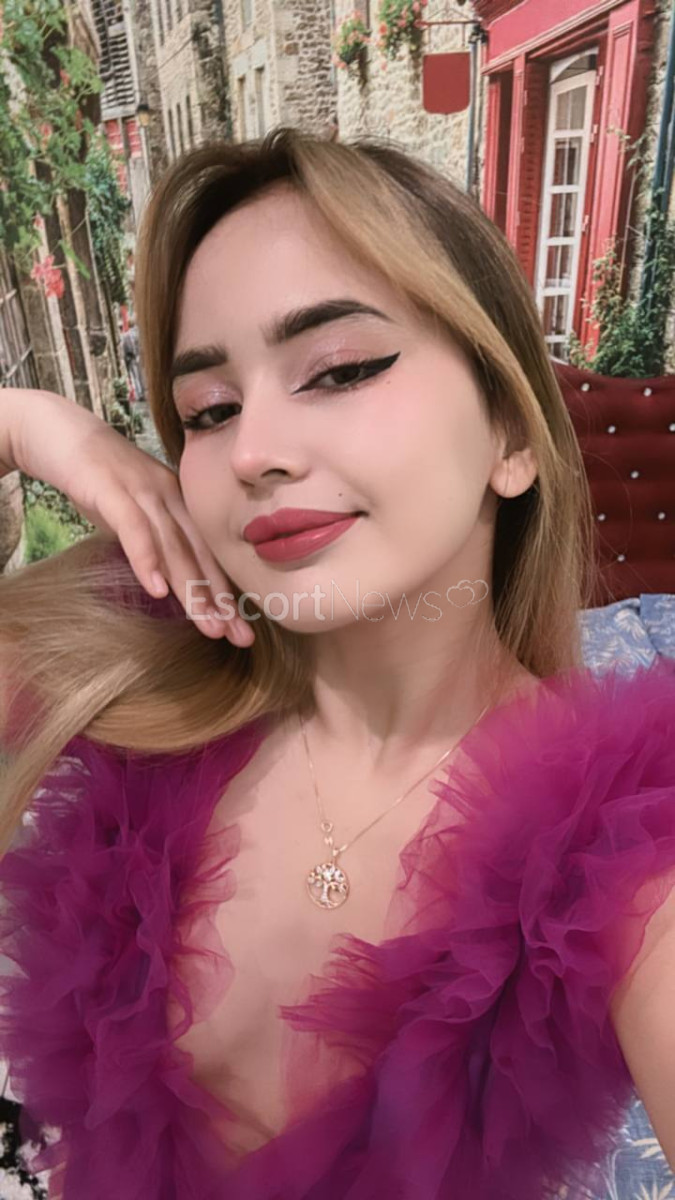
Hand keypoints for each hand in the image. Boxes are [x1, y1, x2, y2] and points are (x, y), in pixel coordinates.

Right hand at [11, 389, 253, 645]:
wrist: (60, 432)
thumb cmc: (100, 478)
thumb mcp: (135, 511)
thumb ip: (155, 540)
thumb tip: (171, 580)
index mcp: (179, 503)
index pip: (209, 553)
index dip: (226, 591)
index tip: (242, 628)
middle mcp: (169, 497)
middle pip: (199, 555)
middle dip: (220, 599)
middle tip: (239, 636)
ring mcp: (142, 492)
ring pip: (173, 547)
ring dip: (193, 589)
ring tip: (209, 626)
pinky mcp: (111, 490)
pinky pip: (133, 528)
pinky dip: (147, 559)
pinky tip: (158, 590)